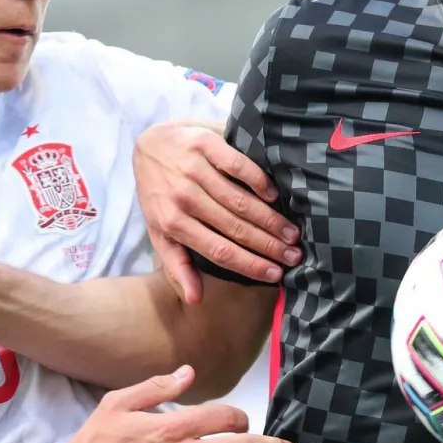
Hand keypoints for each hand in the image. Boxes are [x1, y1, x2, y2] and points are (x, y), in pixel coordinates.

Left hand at [135, 120, 301, 302]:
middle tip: (294, 255)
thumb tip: (195, 299)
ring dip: (269, 218)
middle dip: (268, 245)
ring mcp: (194, 170)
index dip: (249, 264)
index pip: (219, 251)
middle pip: (234, 228)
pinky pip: (237, 165)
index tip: (275, 274)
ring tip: (292, 233)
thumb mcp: (159, 230)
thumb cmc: (158, 193)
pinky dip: (258, 180)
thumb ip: (176, 263)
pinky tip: (274, 195)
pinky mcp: (204, 143)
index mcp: (173, 223)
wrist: (148, 144)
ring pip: (239, 200)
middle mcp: (184, 198)